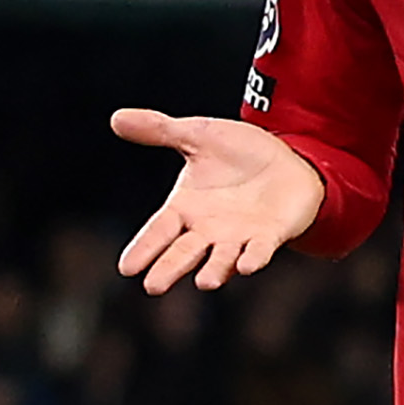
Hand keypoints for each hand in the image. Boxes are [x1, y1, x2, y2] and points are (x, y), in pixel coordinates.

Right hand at [111, 109, 326, 293]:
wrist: (287, 159)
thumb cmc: (238, 153)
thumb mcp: (197, 136)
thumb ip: (160, 131)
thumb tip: (116, 118)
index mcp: (185, 208)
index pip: (159, 231)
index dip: (144, 248)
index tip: (126, 268)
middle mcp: (208, 229)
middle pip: (184, 252)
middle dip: (170, 269)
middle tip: (153, 286)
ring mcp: (240, 236)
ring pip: (222, 259)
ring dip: (214, 270)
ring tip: (204, 283)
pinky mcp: (271, 235)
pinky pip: (260, 250)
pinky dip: (253, 258)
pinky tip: (246, 266)